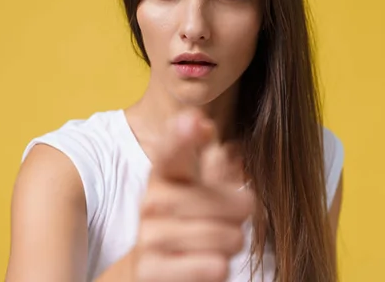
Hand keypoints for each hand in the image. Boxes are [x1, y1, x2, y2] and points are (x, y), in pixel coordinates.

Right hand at [134, 110, 254, 281]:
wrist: (146, 274)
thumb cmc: (181, 229)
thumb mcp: (197, 195)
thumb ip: (214, 169)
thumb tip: (223, 141)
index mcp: (164, 178)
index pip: (171, 153)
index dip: (183, 137)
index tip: (195, 119)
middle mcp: (153, 203)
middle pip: (230, 203)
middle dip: (238, 216)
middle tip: (224, 222)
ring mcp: (150, 238)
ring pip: (228, 237)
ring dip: (229, 245)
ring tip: (211, 247)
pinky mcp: (153, 271)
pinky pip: (215, 267)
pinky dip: (217, 269)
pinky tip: (201, 266)